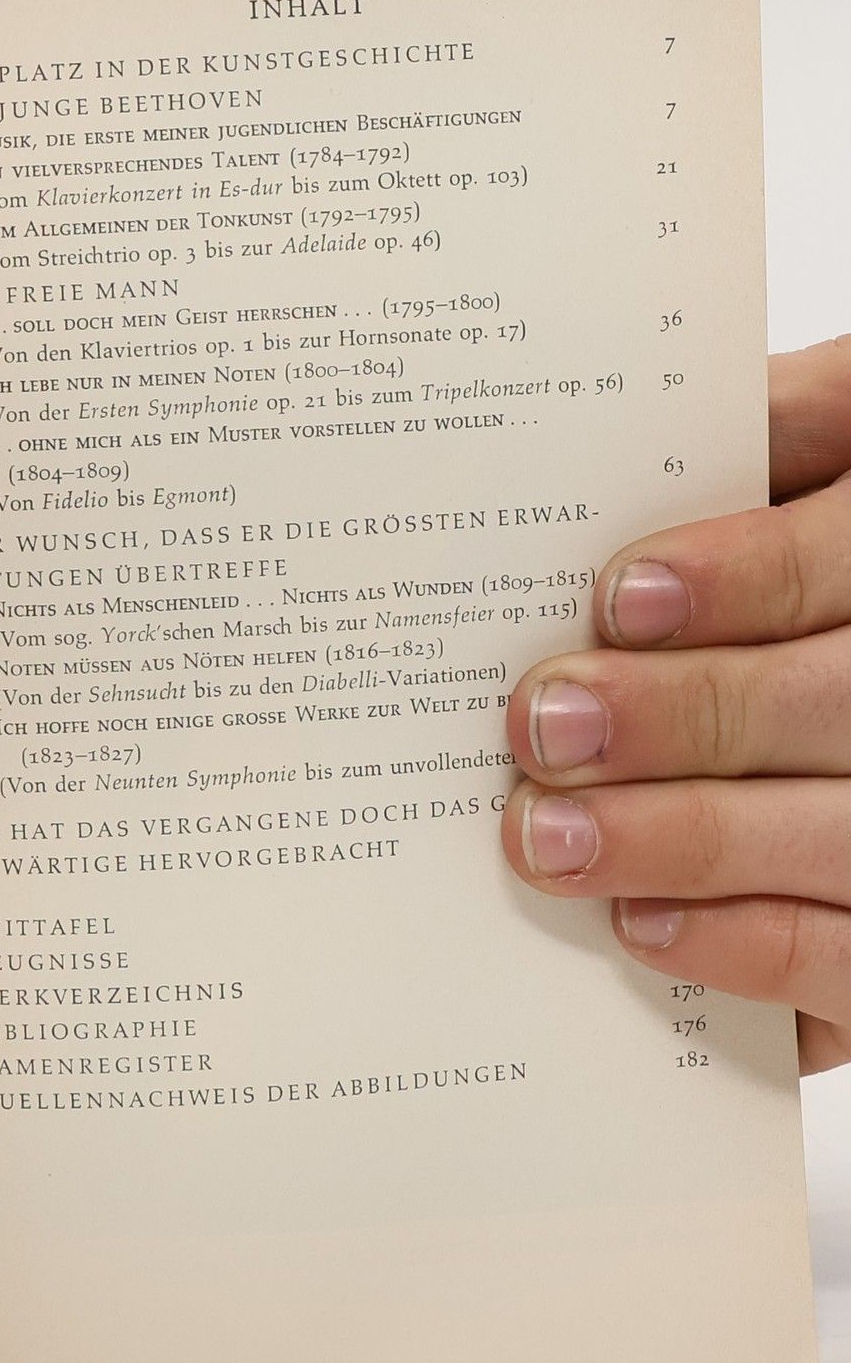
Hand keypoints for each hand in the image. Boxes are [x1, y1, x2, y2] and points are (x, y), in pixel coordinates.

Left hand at [501, 335, 850, 1073]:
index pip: (845, 558)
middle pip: (831, 702)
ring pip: (836, 834)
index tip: (621, 597)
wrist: (848, 667)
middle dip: (681, 716)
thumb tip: (676, 416)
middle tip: (543, 723)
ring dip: (681, 839)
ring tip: (544, 835)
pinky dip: (746, 947)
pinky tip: (639, 923)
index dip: (743, 577)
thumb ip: (790, 427)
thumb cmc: (834, 556)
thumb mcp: (848, 447)